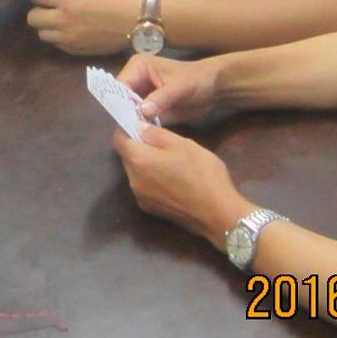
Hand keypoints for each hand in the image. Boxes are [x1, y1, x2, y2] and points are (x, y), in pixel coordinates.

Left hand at [25, 0, 137, 54]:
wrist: (134, 22)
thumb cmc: (113, 0)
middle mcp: (61, 19)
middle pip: (32, 17)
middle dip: (40, 12)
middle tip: (51, 9)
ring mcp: (66, 37)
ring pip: (41, 33)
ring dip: (47, 27)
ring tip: (61, 22)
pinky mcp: (73, 50)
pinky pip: (55, 44)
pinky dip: (59, 38)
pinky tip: (72, 32)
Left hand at [112, 125, 251, 247]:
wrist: (218, 214)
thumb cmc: (202, 174)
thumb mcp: (183, 145)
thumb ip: (156, 134)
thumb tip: (138, 127)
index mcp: (138, 161)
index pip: (118, 140)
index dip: (126, 128)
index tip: (140, 123)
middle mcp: (133, 181)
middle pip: (127, 157)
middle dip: (138, 146)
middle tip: (160, 141)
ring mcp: (141, 198)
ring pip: (136, 173)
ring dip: (145, 164)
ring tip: (169, 160)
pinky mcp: (151, 210)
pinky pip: (145, 187)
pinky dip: (152, 179)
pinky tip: (172, 179)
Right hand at [118, 53, 228, 125]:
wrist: (216, 89)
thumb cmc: (198, 80)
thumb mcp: (180, 87)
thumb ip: (161, 98)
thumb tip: (141, 111)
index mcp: (139, 66)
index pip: (120, 85)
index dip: (119, 101)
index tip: (123, 119)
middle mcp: (136, 79)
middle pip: (121, 99)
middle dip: (124, 114)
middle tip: (126, 131)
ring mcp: (142, 95)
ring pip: (128, 111)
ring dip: (131, 123)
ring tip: (132, 136)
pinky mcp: (150, 109)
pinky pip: (140, 119)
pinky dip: (141, 128)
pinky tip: (141, 137)